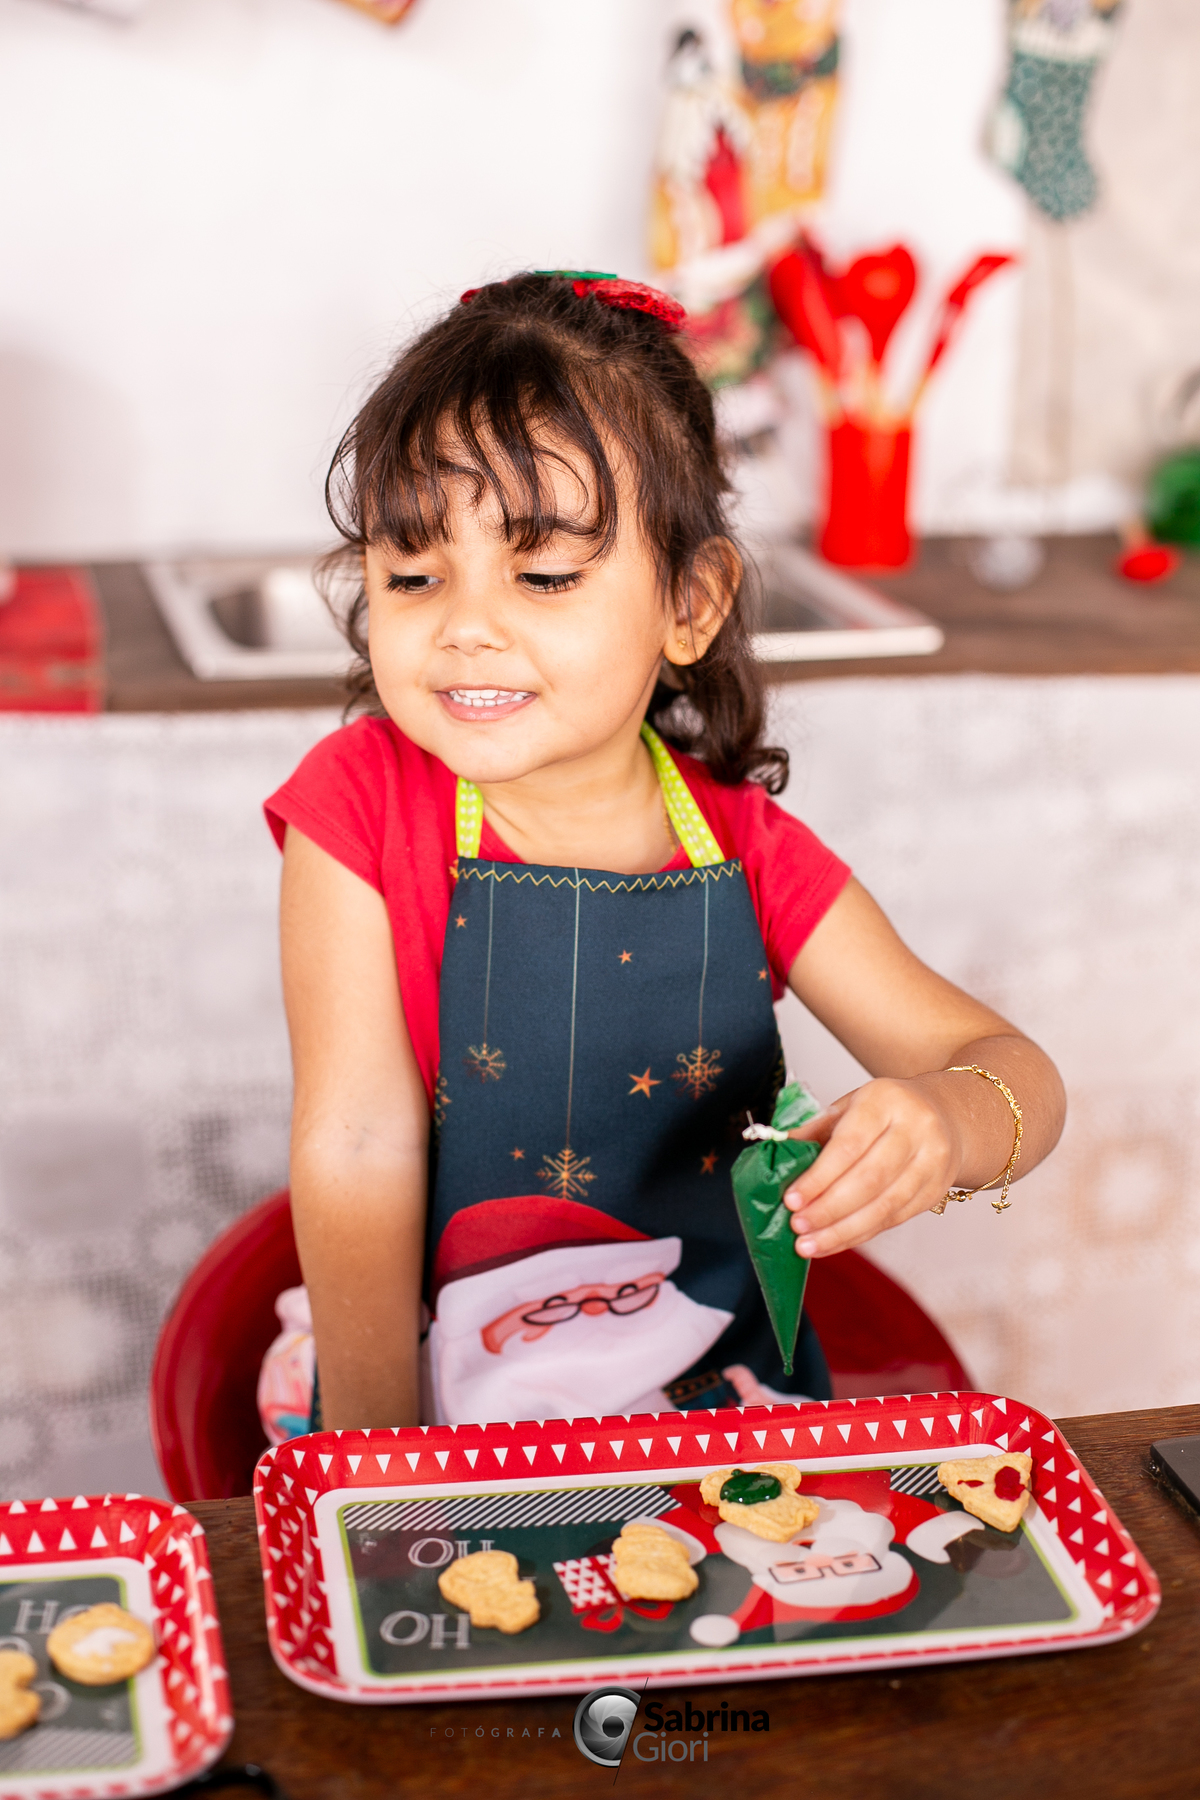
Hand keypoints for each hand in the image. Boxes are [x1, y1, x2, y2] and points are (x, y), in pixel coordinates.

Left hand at [782, 1076, 962, 1257]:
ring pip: (884, 1206)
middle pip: (869, 1180)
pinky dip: (860, 1234)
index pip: (849, 1145)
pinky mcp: (936, 1190)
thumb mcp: (851, 1105)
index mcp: (886, 1100)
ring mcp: (931, 1162)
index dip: (819, 1177)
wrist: (945, 1114)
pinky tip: (834, 1241)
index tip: (791, 1199)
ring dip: (842, 1231)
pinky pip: (894, 1219)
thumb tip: (778, 1151)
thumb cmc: (887, 1110)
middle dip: (828, 1209)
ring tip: (809, 1244)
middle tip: (797, 1227)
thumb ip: (816, 1129)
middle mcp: (915, 1129)